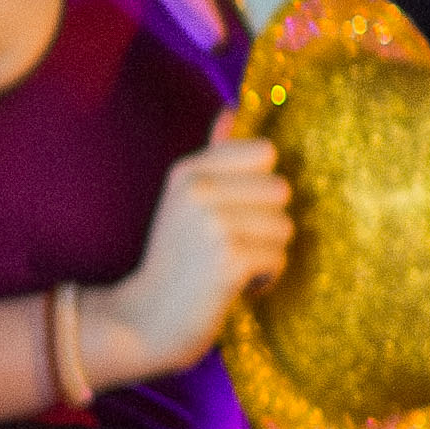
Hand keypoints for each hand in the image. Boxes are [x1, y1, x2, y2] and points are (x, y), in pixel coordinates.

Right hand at [86, 125, 293, 383]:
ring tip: (232, 266)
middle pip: (281, 190)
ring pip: (285, 227)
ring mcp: (213, 223)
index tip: (234, 211)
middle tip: (232, 245)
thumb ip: (213, 155)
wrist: (144, 319)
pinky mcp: (229, 258)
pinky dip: (265, 279)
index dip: (260, 186)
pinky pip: (279, 258)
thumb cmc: (175, 261)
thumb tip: (234, 109)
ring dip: (268, 254)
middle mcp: (198, 190)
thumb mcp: (185, 201)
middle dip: (268, 223)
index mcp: (188, 171)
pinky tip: (235, 286)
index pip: (265, 152)